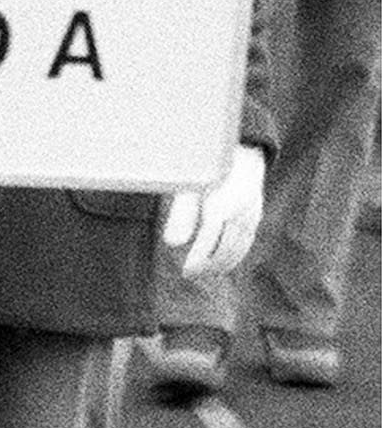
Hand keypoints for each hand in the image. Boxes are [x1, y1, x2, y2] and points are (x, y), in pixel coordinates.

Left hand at [163, 144, 266, 280]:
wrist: (238, 152)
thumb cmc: (207, 171)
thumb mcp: (188, 188)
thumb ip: (180, 215)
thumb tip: (172, 243)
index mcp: (219, 201)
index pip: (209, 237)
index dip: (198, 257)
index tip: (187, 270)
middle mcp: (238, 209)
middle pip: (226, 247)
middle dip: (208, 264)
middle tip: (189, 274)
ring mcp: (250, 213)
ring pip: (238, 247)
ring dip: (220, 264)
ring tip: (201, 272)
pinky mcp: (256, 215)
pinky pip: (246, 241)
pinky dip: (234, 255)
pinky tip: (221, 263)